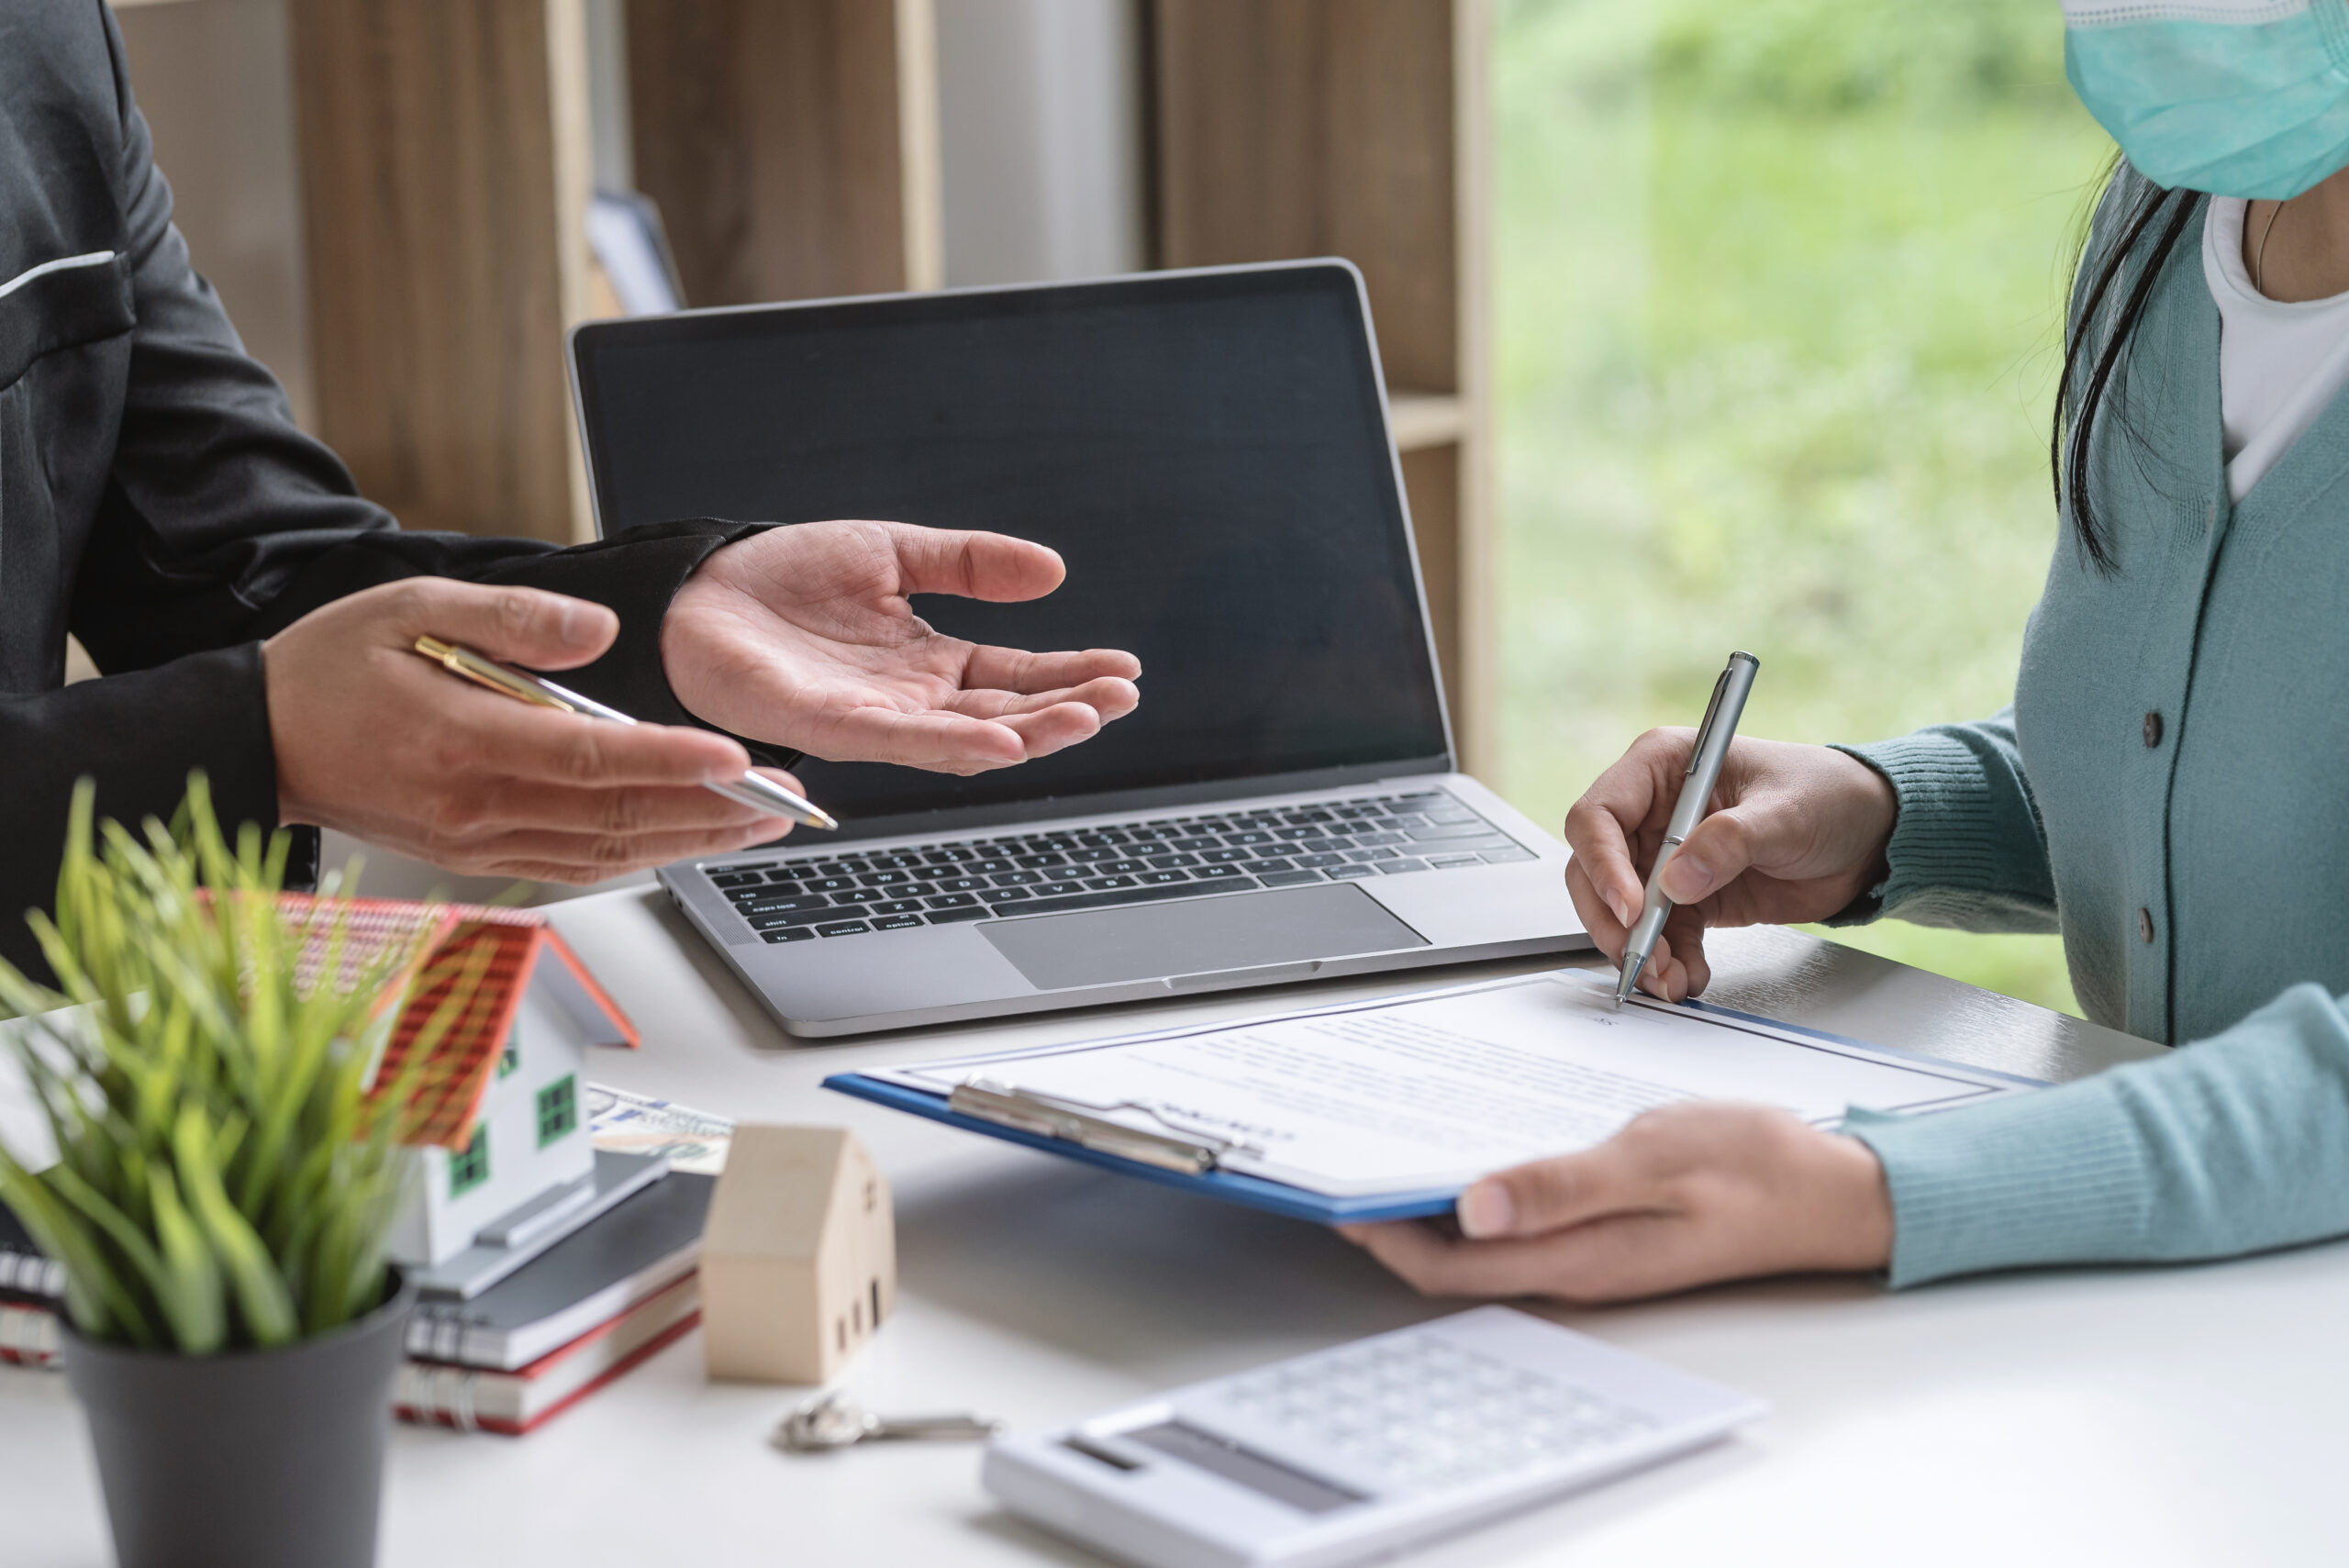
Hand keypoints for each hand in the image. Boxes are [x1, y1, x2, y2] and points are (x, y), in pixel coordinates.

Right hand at [266, 578, 800, 881]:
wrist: (261, 741)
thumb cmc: (334, 668)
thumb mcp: (412, 607)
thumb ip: (512, 619)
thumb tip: (595, 630)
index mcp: (461, 740)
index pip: (590, 759)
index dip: (669, 762)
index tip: (735, 760)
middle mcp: (475, 806)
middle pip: (615, 817)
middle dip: (710, 812)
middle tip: (783, 801)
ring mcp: (477, 842)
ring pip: (606, 852)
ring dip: (689, 842)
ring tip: (758, 825)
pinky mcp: (478, 859)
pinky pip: (575, 867)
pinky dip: (639, 858)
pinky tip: (686, 842)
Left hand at [661, 520, 1141, 774]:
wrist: (695, 590)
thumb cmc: (781, 579)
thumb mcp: (893, 552)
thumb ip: (970, 564)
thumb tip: (1052, 570)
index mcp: (929, 662)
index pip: (1017, 676)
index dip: (1071, 674)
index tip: (1125, 670)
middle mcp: (910, 700)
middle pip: (1006, 715)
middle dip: (1069, 709)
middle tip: (1122, 698)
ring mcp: (874, 718)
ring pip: (966, 738)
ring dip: (1030, 733)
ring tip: (1085, 718)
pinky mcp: (830, 725)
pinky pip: (902, 741)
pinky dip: (954, 744)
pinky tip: (1001, 740)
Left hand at [1342, 1104, 1892, 1302]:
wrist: (1835, 1190)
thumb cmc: (1759, 1169)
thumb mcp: (1656, 1157)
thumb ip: (1564, 1184)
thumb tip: (1472, 1204)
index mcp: (1580, 1257)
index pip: (1452, 1267)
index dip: (1385, 1238)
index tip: (1340, 1194)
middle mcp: (1576, 1265)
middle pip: (1457, 1259)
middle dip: (1394, 1219)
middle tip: (1350, 1161)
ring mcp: (1591, 1250)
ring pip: (1486, 1240)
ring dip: (1435, 1202)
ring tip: (1392, 1147)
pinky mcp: (1606, 1230)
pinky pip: (1524, 1219)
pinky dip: (1484, 1188)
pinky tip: (1473, 1147)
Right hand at [1565, 732, 1896, 1000]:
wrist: (1869, 836)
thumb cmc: (1829, 796)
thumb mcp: (1786, 811)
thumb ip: (1730, 841)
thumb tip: (1675, 881)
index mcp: (1662, 767)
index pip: (1599, 815)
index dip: (1602, 863)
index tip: (1631, 907)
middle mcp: (1653, 812)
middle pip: (1594, 869)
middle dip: (1613, 919)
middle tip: (1639, 955)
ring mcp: (1667, 856)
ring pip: (1622, 911)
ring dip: (1640, 950)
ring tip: (1669, 978)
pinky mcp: (1688, 897)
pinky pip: (1661, 935)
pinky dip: (1669, 961)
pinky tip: (1689, 976)